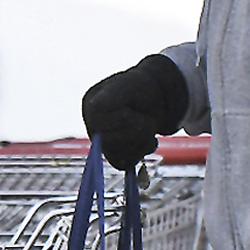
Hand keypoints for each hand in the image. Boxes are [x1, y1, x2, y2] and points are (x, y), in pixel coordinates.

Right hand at [81, 54, 188, 170]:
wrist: (158, 98)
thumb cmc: (142, 88)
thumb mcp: (129, 85)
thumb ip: (113, 94)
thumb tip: (96, 106)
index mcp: (91, 107)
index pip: (102, 124)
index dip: (126, 119)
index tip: (135, 109)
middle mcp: (93, 126)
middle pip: (110, 143)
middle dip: (136, 132)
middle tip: (147, 120)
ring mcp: (103, 142)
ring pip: (119, 155)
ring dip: (141, 142)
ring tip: (148, 128)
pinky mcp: (116, 155)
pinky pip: (124, 164)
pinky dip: (141, 152)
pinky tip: (147, 140)